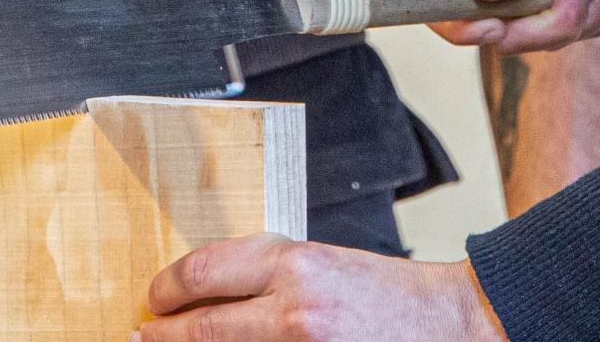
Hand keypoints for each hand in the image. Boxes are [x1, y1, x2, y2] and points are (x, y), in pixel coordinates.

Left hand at [139, 237, 506, 341]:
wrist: (455, 327)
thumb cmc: (392, 297)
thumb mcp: (325, 266)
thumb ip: (271, 279)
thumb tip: (212, 294)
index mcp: (298, 265)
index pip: (206, 270)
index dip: (168, 286)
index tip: (154, 296)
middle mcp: (296, 310)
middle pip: (202, 327)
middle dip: (163, 334)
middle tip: (143, 334)